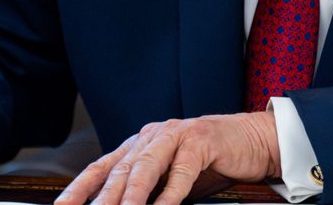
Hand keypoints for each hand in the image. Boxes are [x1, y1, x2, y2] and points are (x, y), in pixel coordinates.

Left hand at [55, 112, 280, 204]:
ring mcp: (176, 135)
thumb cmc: (209, 161)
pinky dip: (170, 192)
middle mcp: (152, 136)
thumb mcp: (171, 177)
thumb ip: (147, 191)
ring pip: (145, 166)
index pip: (102, 166)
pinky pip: (181, 170)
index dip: (79, 188)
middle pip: (120, 169)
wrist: (252, 139)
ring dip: (131, 195)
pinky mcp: (201, 141)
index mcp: (140, 144)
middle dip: (101, 197)